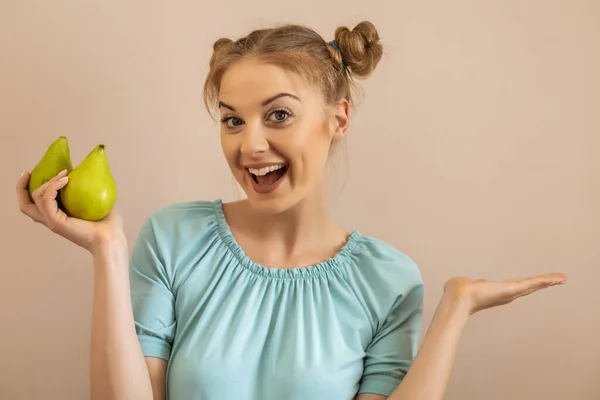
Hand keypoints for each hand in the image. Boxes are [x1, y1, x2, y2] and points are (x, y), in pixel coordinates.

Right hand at [16, 169, 124, 253]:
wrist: (111, 237)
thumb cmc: (107, 223)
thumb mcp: (95, 201)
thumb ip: (88, 189)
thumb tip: (89, 172)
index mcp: (57, 216)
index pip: (32, 204)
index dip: (24, 190)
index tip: (28, 174)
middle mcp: (51, 219)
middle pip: (26, 204)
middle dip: (23, 186)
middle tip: (29, 172)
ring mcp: (52, 221)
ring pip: (36, 198)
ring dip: (49, 182)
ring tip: (65, 175)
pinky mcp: (56, 222)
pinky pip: (47, 201)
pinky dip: (53, 187)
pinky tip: (66, 180)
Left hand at [443, 272, 566, 314]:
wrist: (459, 297)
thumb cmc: (457, 292)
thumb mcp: (462, 285)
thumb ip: (462, 285)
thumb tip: (453, 285)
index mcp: (496, 293)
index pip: (514, 289)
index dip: (525, 287)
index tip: (533, 285)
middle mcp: (505, 294)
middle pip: (528, 288)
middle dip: (542, 284)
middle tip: (556, 281)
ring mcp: (511, 292)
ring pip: (533, 285)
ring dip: (548, 282)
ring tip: (562, 278)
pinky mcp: (514, 289)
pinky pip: (533, 283)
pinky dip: (546, 280)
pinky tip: (558, 278)